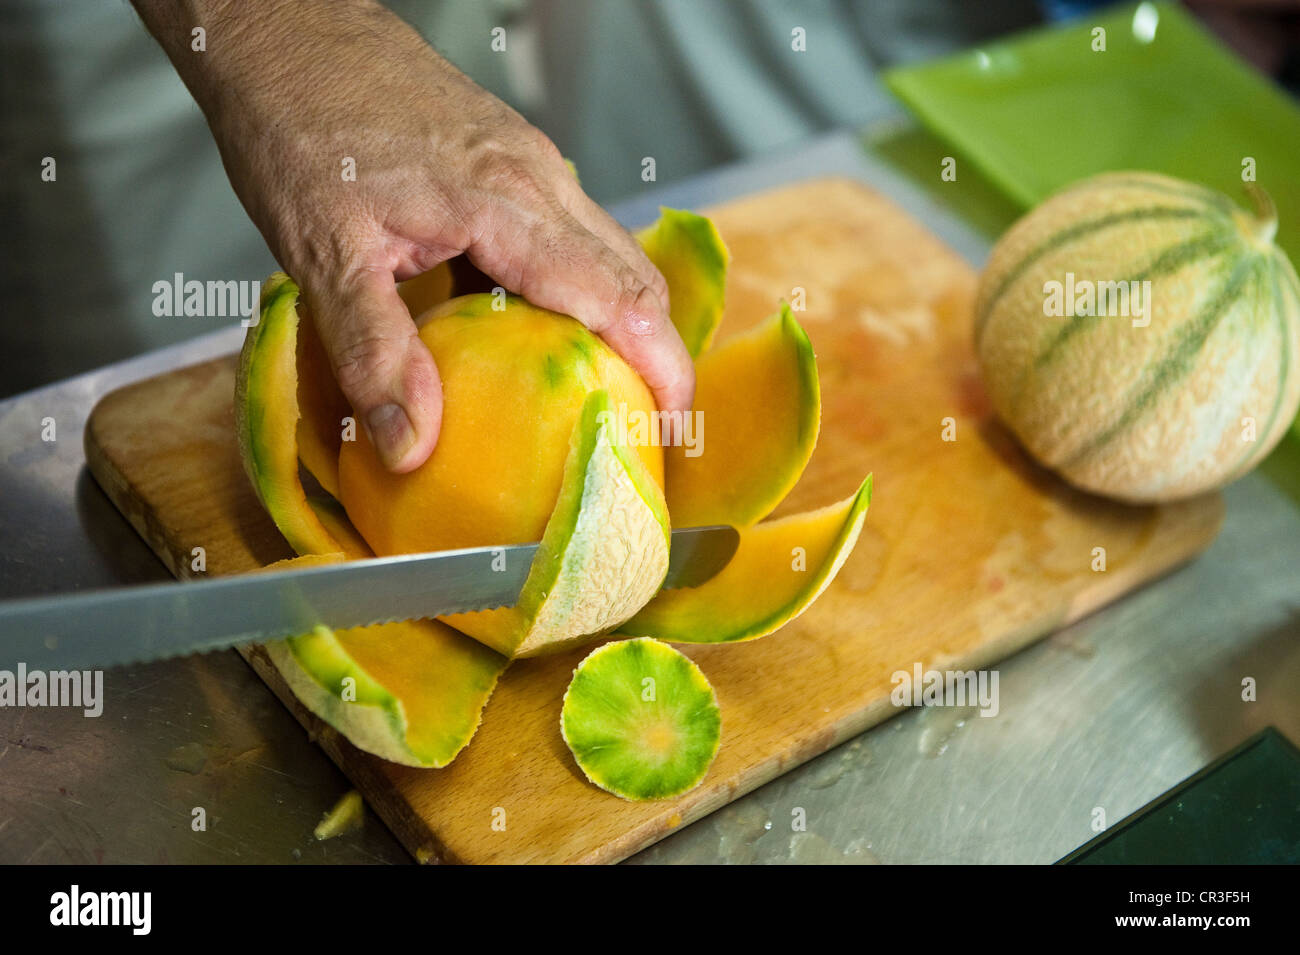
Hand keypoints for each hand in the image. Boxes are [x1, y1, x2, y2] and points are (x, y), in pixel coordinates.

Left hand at [133, 0, 693, 471]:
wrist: (288, 31)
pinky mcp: (513, 160)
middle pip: (636, 276)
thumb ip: (373, 352)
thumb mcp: (322, 253)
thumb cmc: (298, 128)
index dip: (660, 369)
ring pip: (612, 252)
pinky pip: (575, 234)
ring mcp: (532, 163)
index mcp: (508, 203)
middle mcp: (540, 179)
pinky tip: (544, 331)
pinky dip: (585, 291)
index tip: (672, 431)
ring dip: (625, 323)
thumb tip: (413, 447)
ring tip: (608, 392)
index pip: (618, 297)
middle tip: (648, 430)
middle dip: (659, 356)